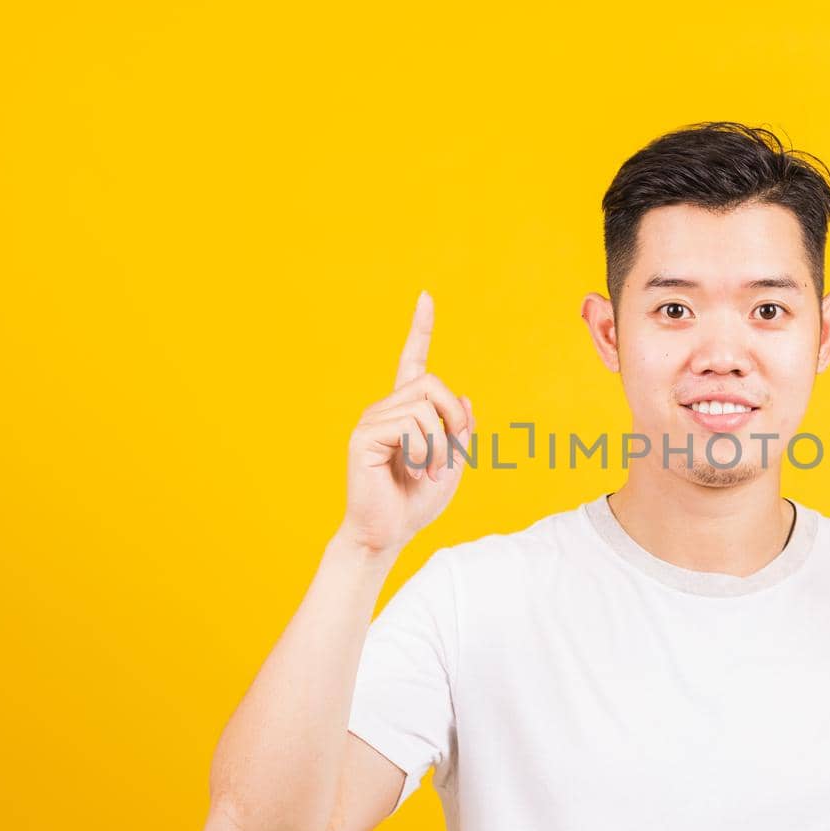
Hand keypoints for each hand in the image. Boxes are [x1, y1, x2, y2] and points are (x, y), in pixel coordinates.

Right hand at [338, 290, 474, 555]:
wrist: (389, 533)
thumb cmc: (416, 501)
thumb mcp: (454, 463)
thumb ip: (461, 431)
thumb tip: (465, 399)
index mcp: (405, 411)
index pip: (412, 361)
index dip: (420, 329)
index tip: (426, 297)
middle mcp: (385, 408)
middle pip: (433, 383)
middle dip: (454, 418)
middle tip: (452, 452)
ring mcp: (371, 420)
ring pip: (426, 406)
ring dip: (442, 444)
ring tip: (428, 470)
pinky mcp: (364, 436)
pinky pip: (411, 425)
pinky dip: (425, 450)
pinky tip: (414, 469)